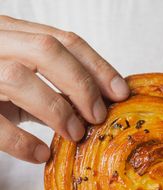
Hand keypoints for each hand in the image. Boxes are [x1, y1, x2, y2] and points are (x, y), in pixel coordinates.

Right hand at [0, 15, 128, 163]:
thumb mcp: (24, 80)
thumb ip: (54, 86)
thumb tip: (95, 104)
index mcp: (12, 33)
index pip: (64, 40)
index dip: (97, 66)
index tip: (120, 92)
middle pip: (47, 50)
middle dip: (81, 84)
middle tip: (98, 116)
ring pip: (19, 79)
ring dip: (56, 110)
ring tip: (75, 134)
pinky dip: (22, 142)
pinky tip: (41, 154)